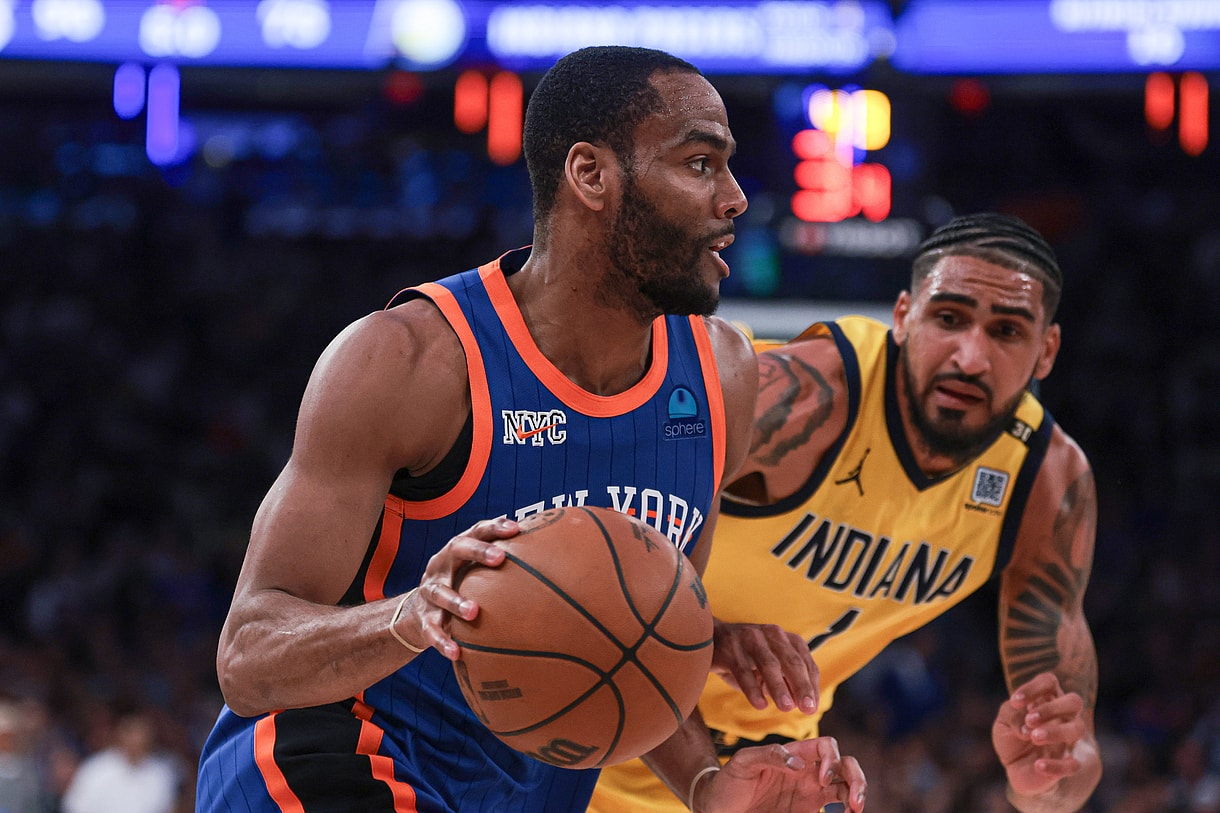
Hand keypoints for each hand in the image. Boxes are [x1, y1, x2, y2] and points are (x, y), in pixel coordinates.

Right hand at [411, 517, 515, 659]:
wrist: (416, 611)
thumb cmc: (458, 583)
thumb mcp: (473, 567)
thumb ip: (500, 555)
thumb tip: (541, 540)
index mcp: (456, 550)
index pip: (475, 531)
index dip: (494, 528)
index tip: (515, 529)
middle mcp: (441, 565)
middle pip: (456, 550)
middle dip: (477, 552)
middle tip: (500, 558)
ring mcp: (430, 592)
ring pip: (440, 593)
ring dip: (456, 601)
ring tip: (474, 612)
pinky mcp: (423, 619)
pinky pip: (431, 631)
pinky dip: (442, 641)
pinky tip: (456, 652)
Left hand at [695, 737, 865, 812]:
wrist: (718, 807)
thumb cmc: (728, 781)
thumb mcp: (742, 762)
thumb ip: (768, 754)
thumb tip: (799, 764)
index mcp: (794, 755)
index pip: (826, 747)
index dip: (830, 759)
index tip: (820, 779)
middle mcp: (807, 772)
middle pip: (844, 765)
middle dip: (856, 778)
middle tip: (855, 800)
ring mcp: (809, 793)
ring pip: (845, 787)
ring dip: (858, 794)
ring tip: (856, 809)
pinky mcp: (807, 811)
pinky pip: (834, 808)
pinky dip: (845, 810)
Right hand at [711, 619, 818, 713]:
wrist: (709, 638)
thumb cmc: (745, 657)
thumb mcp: (769, 667)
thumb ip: (786, 681)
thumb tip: (805, 704)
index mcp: (785, 638)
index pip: (805, 662)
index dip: (811, 685)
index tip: (813, 707)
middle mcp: (770, 635)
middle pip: (791, 661)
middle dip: (802, 686)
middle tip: (808, 708)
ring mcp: (750, 639)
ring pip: (769, 664)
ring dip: (779, 687)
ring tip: (787, 708)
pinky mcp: (730, 647)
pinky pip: (743, 670)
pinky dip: (753, 689)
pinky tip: (760, 705)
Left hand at [992, 672, 1087, 796]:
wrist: (1018, 770)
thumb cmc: (1012, 738)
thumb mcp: (1003, 723)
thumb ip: (1011, 715)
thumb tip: (1025, 727)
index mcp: (1046, 700)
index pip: (1048, 682)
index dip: (1033, 688)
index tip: (1015, 702)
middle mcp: (1064, 716)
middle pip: (1074, 701)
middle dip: (1051, 709)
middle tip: (1029, 720)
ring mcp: (1070, 740)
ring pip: (1078, 728)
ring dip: (1055, 732)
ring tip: (1033, 737)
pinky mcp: (1071, 764)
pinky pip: (1075, 764)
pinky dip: (1056, 765)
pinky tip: (1038, 765)